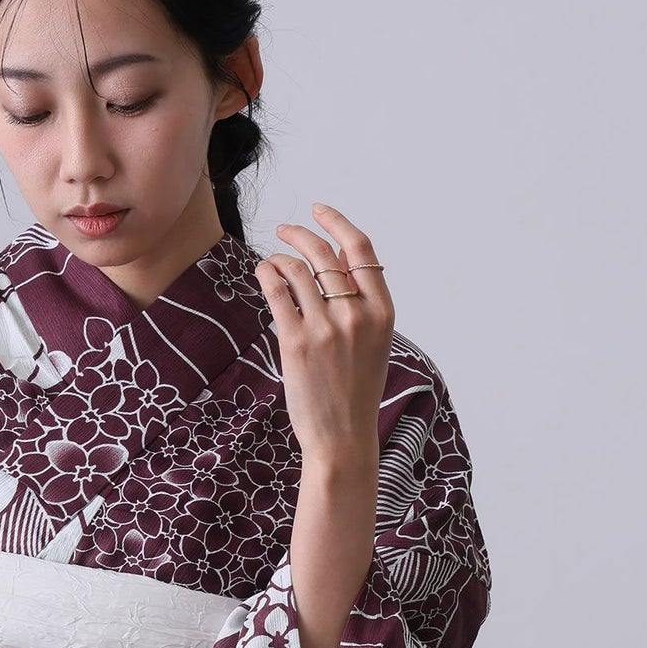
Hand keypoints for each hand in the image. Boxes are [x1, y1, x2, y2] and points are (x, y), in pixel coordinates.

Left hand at [255, 203, 394, 459]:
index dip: (337, 222)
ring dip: (280, 257)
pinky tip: (263, 274)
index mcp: (383, 312)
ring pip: (296, 270)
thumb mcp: (373, 343)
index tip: (319, 210)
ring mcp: (326, 328)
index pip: (361, 249)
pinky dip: (267, 274)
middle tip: (285, 228)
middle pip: (324, 254)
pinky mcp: (295, 342)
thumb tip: (337, 262)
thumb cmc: (355, 392)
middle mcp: (356, 314)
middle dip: (302, 233)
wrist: (343, 437)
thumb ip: (361, 303)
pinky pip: (277, 292)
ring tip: (272, 263)